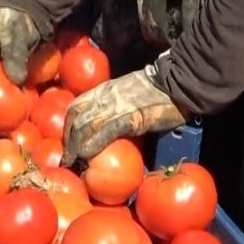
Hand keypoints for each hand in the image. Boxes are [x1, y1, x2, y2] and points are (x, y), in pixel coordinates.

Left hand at [61, 68, 185, 165]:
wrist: (176, 82)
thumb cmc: (157, 88)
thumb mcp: (128, 90)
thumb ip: (115, 102)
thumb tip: (109, 122)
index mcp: (105, 89)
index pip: (76, 105)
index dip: (68, 125)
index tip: (68, 140)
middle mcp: (105, 95)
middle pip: (76, 116)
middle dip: (68, 138)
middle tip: (67, 157)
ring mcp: (116, 105)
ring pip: (86, 125)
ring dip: (76, 146)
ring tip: (74, 162)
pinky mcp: (129, 117)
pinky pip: (105, 132)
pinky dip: (93, 144)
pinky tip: (88, 156)